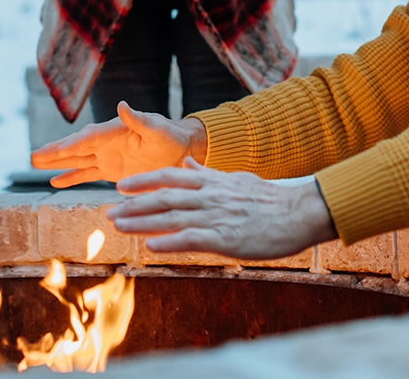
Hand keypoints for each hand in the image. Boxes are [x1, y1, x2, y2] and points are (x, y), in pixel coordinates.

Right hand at [30, 101, 207, 187]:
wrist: (180, 149)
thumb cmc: (170, 135)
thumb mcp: (158, 127)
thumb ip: (139, 119)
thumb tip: (122, 105)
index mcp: (115, 130)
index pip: (89, 138)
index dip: (71, 145)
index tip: (54, 151)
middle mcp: (106, 142)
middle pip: (75, 147)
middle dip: (55, 152)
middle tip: (33, 156)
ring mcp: (106, 156)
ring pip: (76, 160)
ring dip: (57, 163)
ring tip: (35, 163)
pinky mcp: (110, 170)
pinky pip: (86, 174)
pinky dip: (71, 178)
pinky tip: (54, 182)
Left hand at [108, 159, 337, 259]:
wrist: (298, 212)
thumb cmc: (269, 198)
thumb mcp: (236, 178)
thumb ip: (209, 173)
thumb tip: (190, 162)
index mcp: (212, 181)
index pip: (170, 176)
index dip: (143, 180)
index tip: (121, 186)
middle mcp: (209, 196)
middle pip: (164, 197)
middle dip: (134, 205)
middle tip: (109, 211)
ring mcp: (216, 216)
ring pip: (171, 217)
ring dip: (142, 222)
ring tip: (119, 226)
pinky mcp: (226, 237)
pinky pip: (192, 239)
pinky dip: (169, 242)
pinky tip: (151, 247)